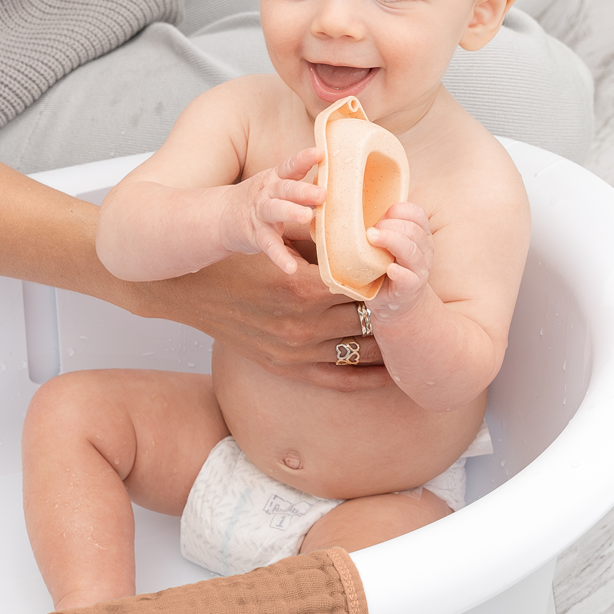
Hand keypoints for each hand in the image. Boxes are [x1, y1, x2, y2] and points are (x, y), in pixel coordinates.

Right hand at [135, 250, 392, 391]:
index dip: (391, 279)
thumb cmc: (236, 257)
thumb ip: (322, 242)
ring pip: (360, 351)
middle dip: (396, 312)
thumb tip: (365, 235)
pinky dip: (368, 377)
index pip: (367, 286)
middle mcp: (303, 323)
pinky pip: (338, 378)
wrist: (190, 290)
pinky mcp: (286, 366)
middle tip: (422, 305)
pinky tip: (391, 371)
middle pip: (369, 318)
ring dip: (390, 344)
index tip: (409, 273)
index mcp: (304, 287)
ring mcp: (295, 350)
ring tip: (416, 336)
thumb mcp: (278, 242)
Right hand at [216, 147, 323, 276]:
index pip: (289, 166)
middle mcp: (267, 193)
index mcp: (275, 179)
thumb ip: (302, 185)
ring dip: (290, 212)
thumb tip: (338, 188)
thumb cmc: (260, 200)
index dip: (303, 159)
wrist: (221, 216)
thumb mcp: (277, 186)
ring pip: (275, 211)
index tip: (319, 153)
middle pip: (285, 189)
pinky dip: (279, 257)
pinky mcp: (255, 235)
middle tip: (322, 193)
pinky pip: (268, 246)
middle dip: (303, 190)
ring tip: (307, 216)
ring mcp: (260, 214)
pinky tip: (290, 267)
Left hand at [367, 203, 433, 321]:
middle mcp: (424, 251)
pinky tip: (389, 269)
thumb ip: (378, 227)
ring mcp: (419, 270)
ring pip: (412, 251)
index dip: (400, 210)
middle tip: (370, 231)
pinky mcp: (410, 289)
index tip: (382, 215)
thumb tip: (344, 207)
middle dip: (391, 225)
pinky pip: (408, 279)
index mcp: (420, 235)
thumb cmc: (386, 267)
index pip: (418, 214)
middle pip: (414, 230)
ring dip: (392, 241)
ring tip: (372, 238)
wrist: (397, 303)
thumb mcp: (388, 244)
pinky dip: (399, 273)